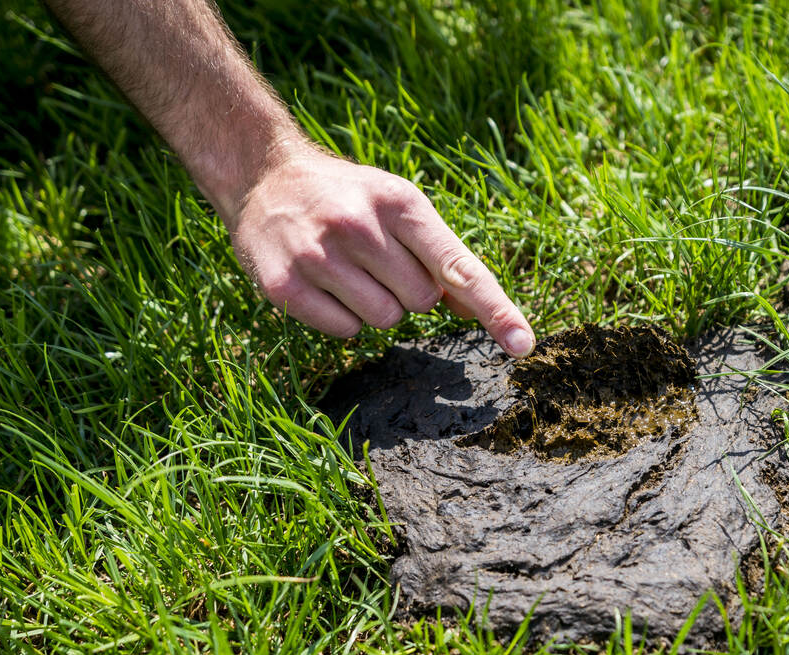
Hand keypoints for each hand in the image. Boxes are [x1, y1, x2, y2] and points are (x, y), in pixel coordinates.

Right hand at [225, 144, 535, 356]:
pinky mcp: (284, 285)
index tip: (523, 343)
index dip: (495, 308)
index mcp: (399, 202)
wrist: (264, 177)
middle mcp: (359, 225)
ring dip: (375, 307)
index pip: (458, 266)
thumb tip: (477, 307)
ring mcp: (318, 255)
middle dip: (409, 292)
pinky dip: (341, 319)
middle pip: (422, 302)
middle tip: (377, 262)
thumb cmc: (349, 198)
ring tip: (348, 271)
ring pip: (384, 320)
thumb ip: (440, 255)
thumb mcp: (398, 207)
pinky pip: (344, 331)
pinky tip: (323, 285)